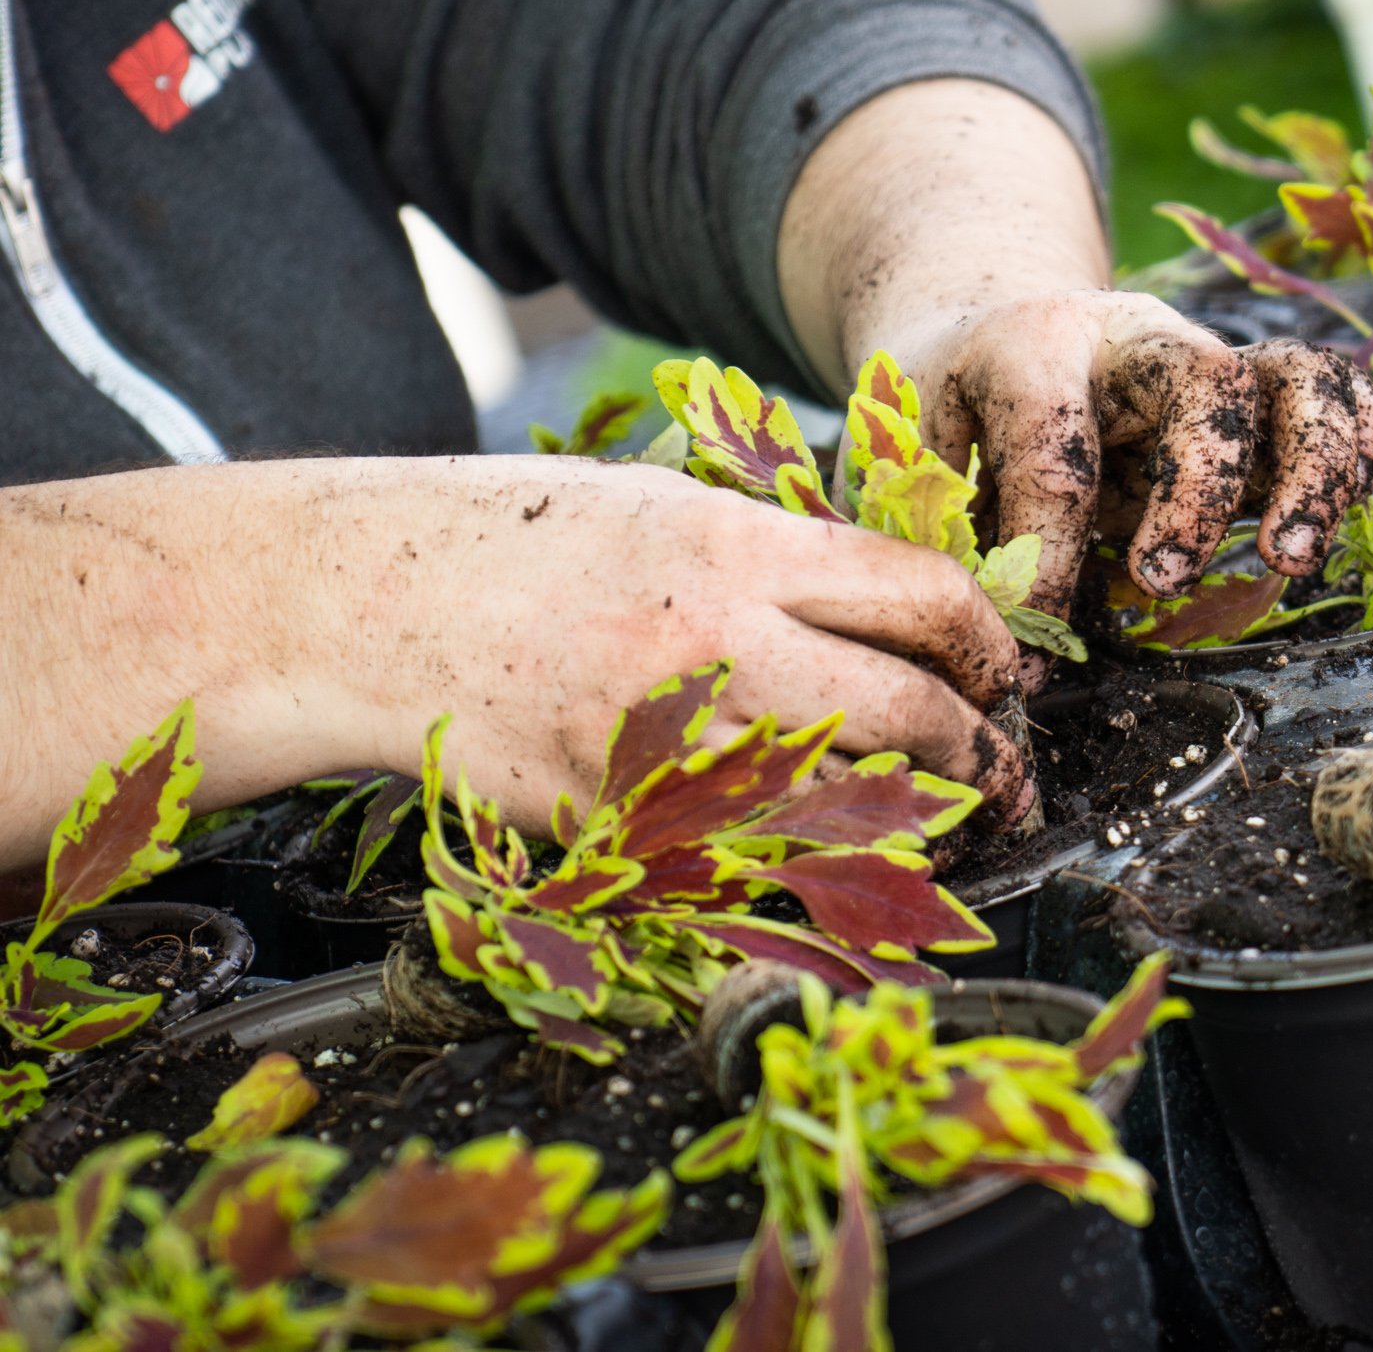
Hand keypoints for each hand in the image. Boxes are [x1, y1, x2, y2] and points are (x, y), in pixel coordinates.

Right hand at [0, 456, 1032, 866]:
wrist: (363, 607)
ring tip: (943, 819)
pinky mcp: (619, 830)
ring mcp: (664, 749)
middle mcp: (713, 647)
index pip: (921, 596)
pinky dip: (809, 873)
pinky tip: (835, 867)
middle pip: (912, 710)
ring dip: (913, 821)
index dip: (986, 640)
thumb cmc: (520, 544)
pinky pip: (751, 866)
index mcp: (734, 549)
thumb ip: (783, 556)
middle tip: (1002, 761)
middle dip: (981, 745)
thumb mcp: (665, 506)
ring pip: (850, 806)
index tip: (1001, 666)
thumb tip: (906, 606)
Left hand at [884, 295, 1372, 611]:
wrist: (995, 330)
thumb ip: (957, 532)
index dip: (1048, 553)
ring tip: (1288, 558)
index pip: (1055, 447)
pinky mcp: (1263, 394)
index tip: (1028, 638)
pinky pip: (1341, 395)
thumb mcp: (922, 459)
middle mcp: (1138, 337)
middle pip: (1208, 379)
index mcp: (1033, 344)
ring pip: (1300, 377)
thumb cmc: (957, 418)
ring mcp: (1212, 359)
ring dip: (1312, 470)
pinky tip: (1350, 508)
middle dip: (1199, 489)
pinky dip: (1362, 446)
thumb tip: (1008, 639)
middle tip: (1166, 578)